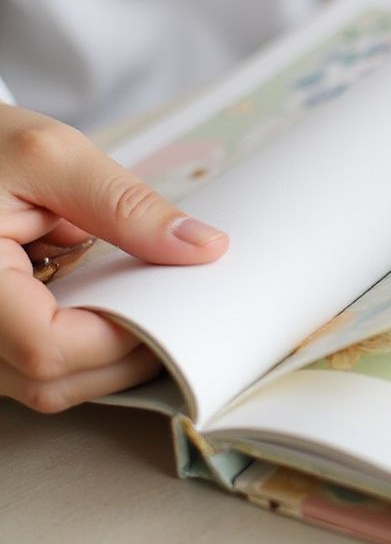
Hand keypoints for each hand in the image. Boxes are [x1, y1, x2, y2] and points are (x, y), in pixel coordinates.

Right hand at [0, 104, 227, 412]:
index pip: (47, 347)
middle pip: (50, 382)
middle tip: (171, 308)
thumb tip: (203, 249)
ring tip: (141, 305)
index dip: (118, 337)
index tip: (165, 304)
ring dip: (105, 356)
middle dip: (123, 354)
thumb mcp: (52, 158)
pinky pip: (34, 369)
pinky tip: (111, 309)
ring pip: (45, 386)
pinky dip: (82, 348)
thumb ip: (127, 207)